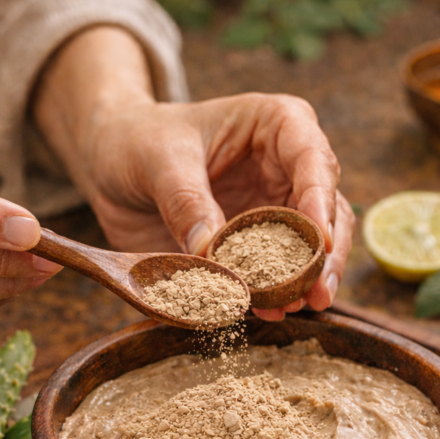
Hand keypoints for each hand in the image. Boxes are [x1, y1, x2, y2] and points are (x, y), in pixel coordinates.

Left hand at [82, 94, 352, 319]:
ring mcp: (275, 208)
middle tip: (316, 293)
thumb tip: (212, 252)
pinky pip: (275, 272)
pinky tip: (268, 313)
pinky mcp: (255, 245)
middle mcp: (288, 167)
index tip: (319, 240)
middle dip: (324, 254)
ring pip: (313, 247)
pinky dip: (275, 293)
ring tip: (296, 308)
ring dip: (308, 280)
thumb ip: (186, 202)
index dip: (320, 200)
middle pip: (328, 210)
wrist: (111, 162)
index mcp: (277, 124)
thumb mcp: (158, 160)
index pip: (313, 159)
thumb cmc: (139, 140)